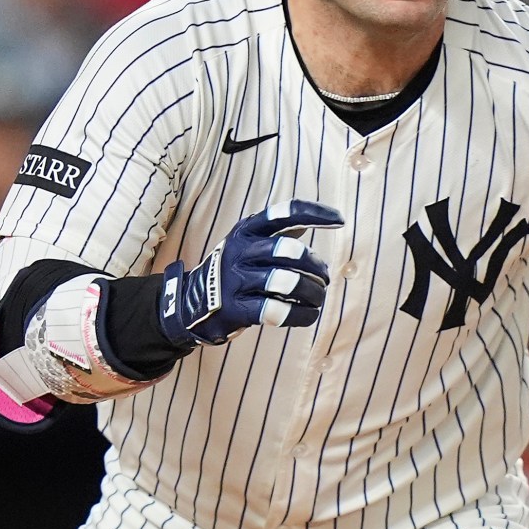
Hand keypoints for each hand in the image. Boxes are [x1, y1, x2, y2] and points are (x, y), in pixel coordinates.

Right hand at [158, 199, 343, 348]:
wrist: (189, 303)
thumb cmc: (230, 272)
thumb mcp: (245, 242)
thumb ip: (274, 232)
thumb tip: (309, 221)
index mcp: (246, 230)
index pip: (285, 213)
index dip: (316, 214)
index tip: (339, 221)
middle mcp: (241, 251)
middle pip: (290, 250)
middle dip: (315, 265)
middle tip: (324, 277)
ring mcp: (236, 281)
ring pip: (287, 282)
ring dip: (312, 292)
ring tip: (318, 298)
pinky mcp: (236, 309)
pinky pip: (277, 311)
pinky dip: (301, 315)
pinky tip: (309, 315)